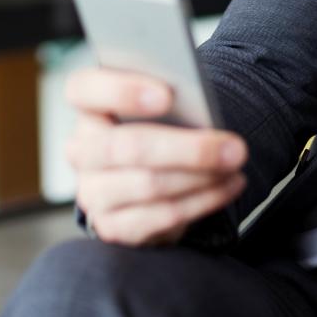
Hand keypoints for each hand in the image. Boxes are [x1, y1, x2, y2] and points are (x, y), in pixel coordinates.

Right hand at [65, 66, 247, 246]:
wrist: (150, 185)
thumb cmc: (162, 129)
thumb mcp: (161, 110)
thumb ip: (170, 102)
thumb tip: (201, 111)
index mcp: (88, 108)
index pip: (82, 89)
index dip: (120, 90)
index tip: (167, 95)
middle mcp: (81, 151)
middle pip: (123, 146)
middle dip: (186, 148)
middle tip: (234, 147)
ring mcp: (92, 193)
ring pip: (147, 184)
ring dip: (200, 176)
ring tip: (235, 163)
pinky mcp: (113, 227)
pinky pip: (162, 215)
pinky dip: (203, 200)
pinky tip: (231, 185)